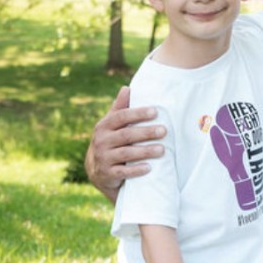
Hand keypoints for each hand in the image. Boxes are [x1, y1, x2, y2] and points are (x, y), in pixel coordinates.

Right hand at [85, 86, 164, 201]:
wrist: (97, 170)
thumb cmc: (110, 141)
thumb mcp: (112, 125)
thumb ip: (120, 108)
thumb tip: (127, 88)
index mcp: (104, 126)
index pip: (121, 117)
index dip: (138, 114)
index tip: (155, 111)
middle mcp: (101, 141)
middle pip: (126, 135)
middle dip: (146, 132)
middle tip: (164, 130)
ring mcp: (103, 158)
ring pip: (126, 154)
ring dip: (144, 151)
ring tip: (162, 150)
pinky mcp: (107, 174)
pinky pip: (122, 172)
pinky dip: (136, 170)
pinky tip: (149, 168)